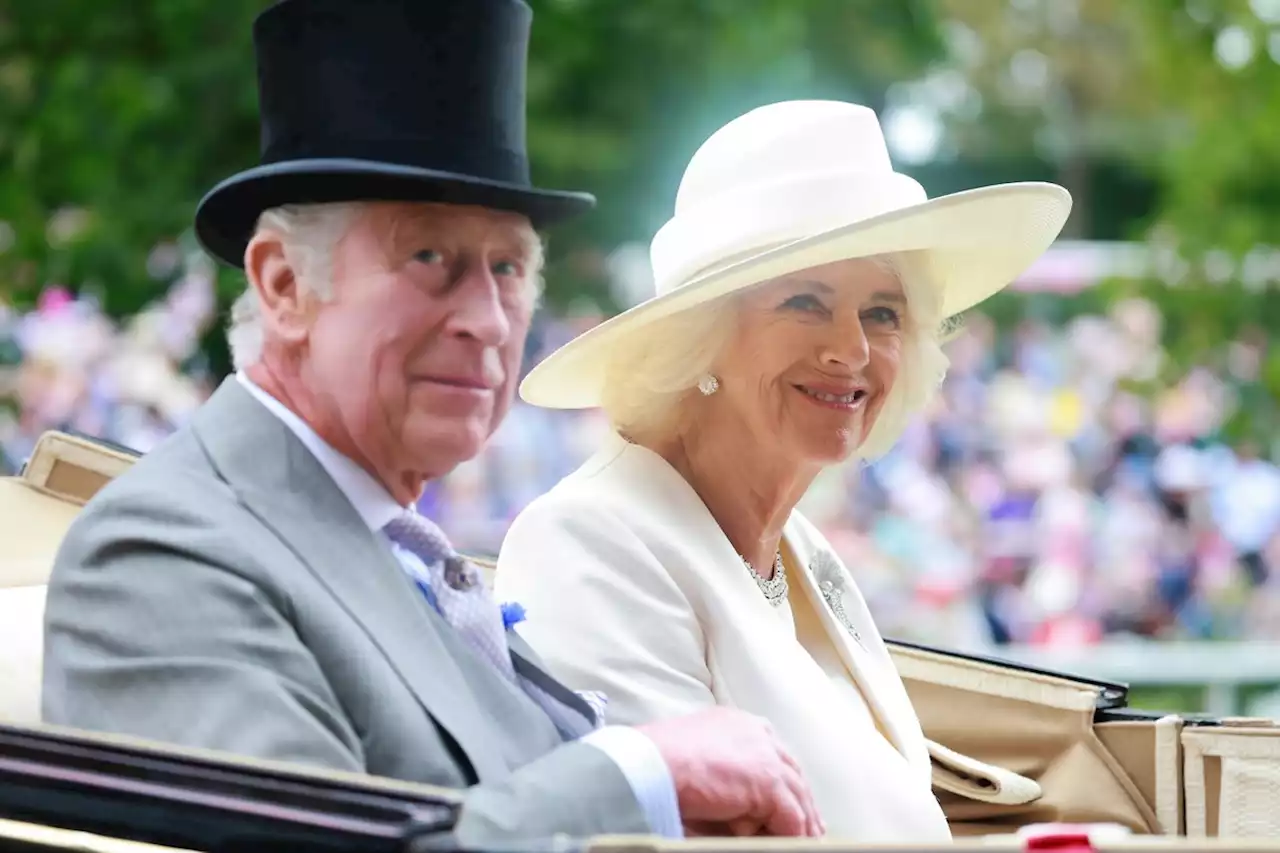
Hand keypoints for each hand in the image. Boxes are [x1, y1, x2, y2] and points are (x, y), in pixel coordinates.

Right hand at [638, 707, 823, 837]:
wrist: (650, 764)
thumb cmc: (658, 761)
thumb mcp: (698, 758)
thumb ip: (725, 773)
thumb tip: (739, 807)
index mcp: (738, 723)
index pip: (773, 753)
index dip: (784, 781)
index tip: (790, 800)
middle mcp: (757, 733)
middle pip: (792, 772)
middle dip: (801, 801)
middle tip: (809, 826)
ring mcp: (765, 756)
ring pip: (797, 796)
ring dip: (802, 823)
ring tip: (806, 841)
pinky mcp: (768, 783)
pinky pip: (791, 817)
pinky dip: (792, 835)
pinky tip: (790, 845)